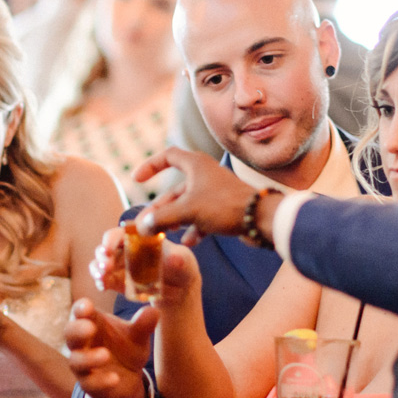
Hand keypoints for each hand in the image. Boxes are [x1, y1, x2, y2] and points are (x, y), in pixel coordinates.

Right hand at [64, 298, 157, 397]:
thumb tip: (154, 311)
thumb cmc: (126, 348)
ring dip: (89, 358)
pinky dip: (101, 381)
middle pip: (70, 334)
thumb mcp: (138, 336)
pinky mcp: (89, 385)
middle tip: (90, 328)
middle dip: (77, 330)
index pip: (80, 312)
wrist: (129, 380)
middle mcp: (83, 343)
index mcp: (91, 323)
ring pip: (76, 360)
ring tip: (106, 355)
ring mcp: (83, 365)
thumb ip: (143, 324)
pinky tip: (115, 378)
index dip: (81, 308)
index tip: (88, 305)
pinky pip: (89, 383)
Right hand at [90, 228, 202, 311]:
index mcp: (139, 237)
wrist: (179, 288)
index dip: (111, 239)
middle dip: (102, 255)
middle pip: (106, 246)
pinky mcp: (116, 280)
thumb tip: (174, 258)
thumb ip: (180, 259)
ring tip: (102, 278)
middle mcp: (125, 248)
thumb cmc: (182, 266)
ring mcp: (119, 264)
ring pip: (100, 262)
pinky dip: (100, 282)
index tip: (108, 249)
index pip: (120, 233)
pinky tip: (103, 286)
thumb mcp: (184, 261)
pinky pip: (103, 279)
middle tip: (106, 266)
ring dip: (97, 268)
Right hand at [131, 148, 266, 246]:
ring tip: (166, 233)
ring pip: (188, 205)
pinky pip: (203, 216)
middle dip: (161, 207)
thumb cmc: (224, 206)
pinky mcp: (224, 208)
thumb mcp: (188, 211)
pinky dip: (194, 228)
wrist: (260, 218)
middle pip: (175, 189)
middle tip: (147, 224)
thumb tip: (141, 226)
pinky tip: (189, 242)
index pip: (168, 156)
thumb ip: (161, 218)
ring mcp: (215, 192)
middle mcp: (205, 175)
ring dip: (175, 219)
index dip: (151, 166)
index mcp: (196, 165)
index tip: (137, 180)